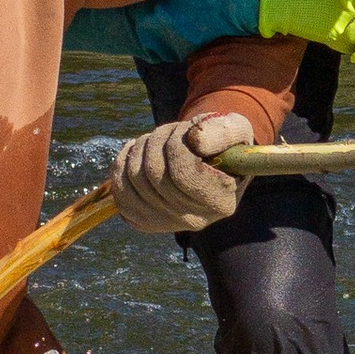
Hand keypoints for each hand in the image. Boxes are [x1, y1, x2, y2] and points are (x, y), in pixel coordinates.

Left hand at [110, 110, 253, 234]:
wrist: (212, 163)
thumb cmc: (225, 144)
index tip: (187, 130)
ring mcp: (167, 224)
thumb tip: (194, 140)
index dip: (177, 142)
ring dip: (141, 147)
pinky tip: (139, 152)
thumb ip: (222, 132)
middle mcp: (194, 220)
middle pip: (154, 173)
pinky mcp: (144, 220)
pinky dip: (123, 162)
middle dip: (158, 140)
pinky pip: (119, 189)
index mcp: (221, 203)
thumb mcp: (235, 129)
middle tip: (172, 130)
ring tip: (159, 140)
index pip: (183, 174)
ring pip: (133, 177)